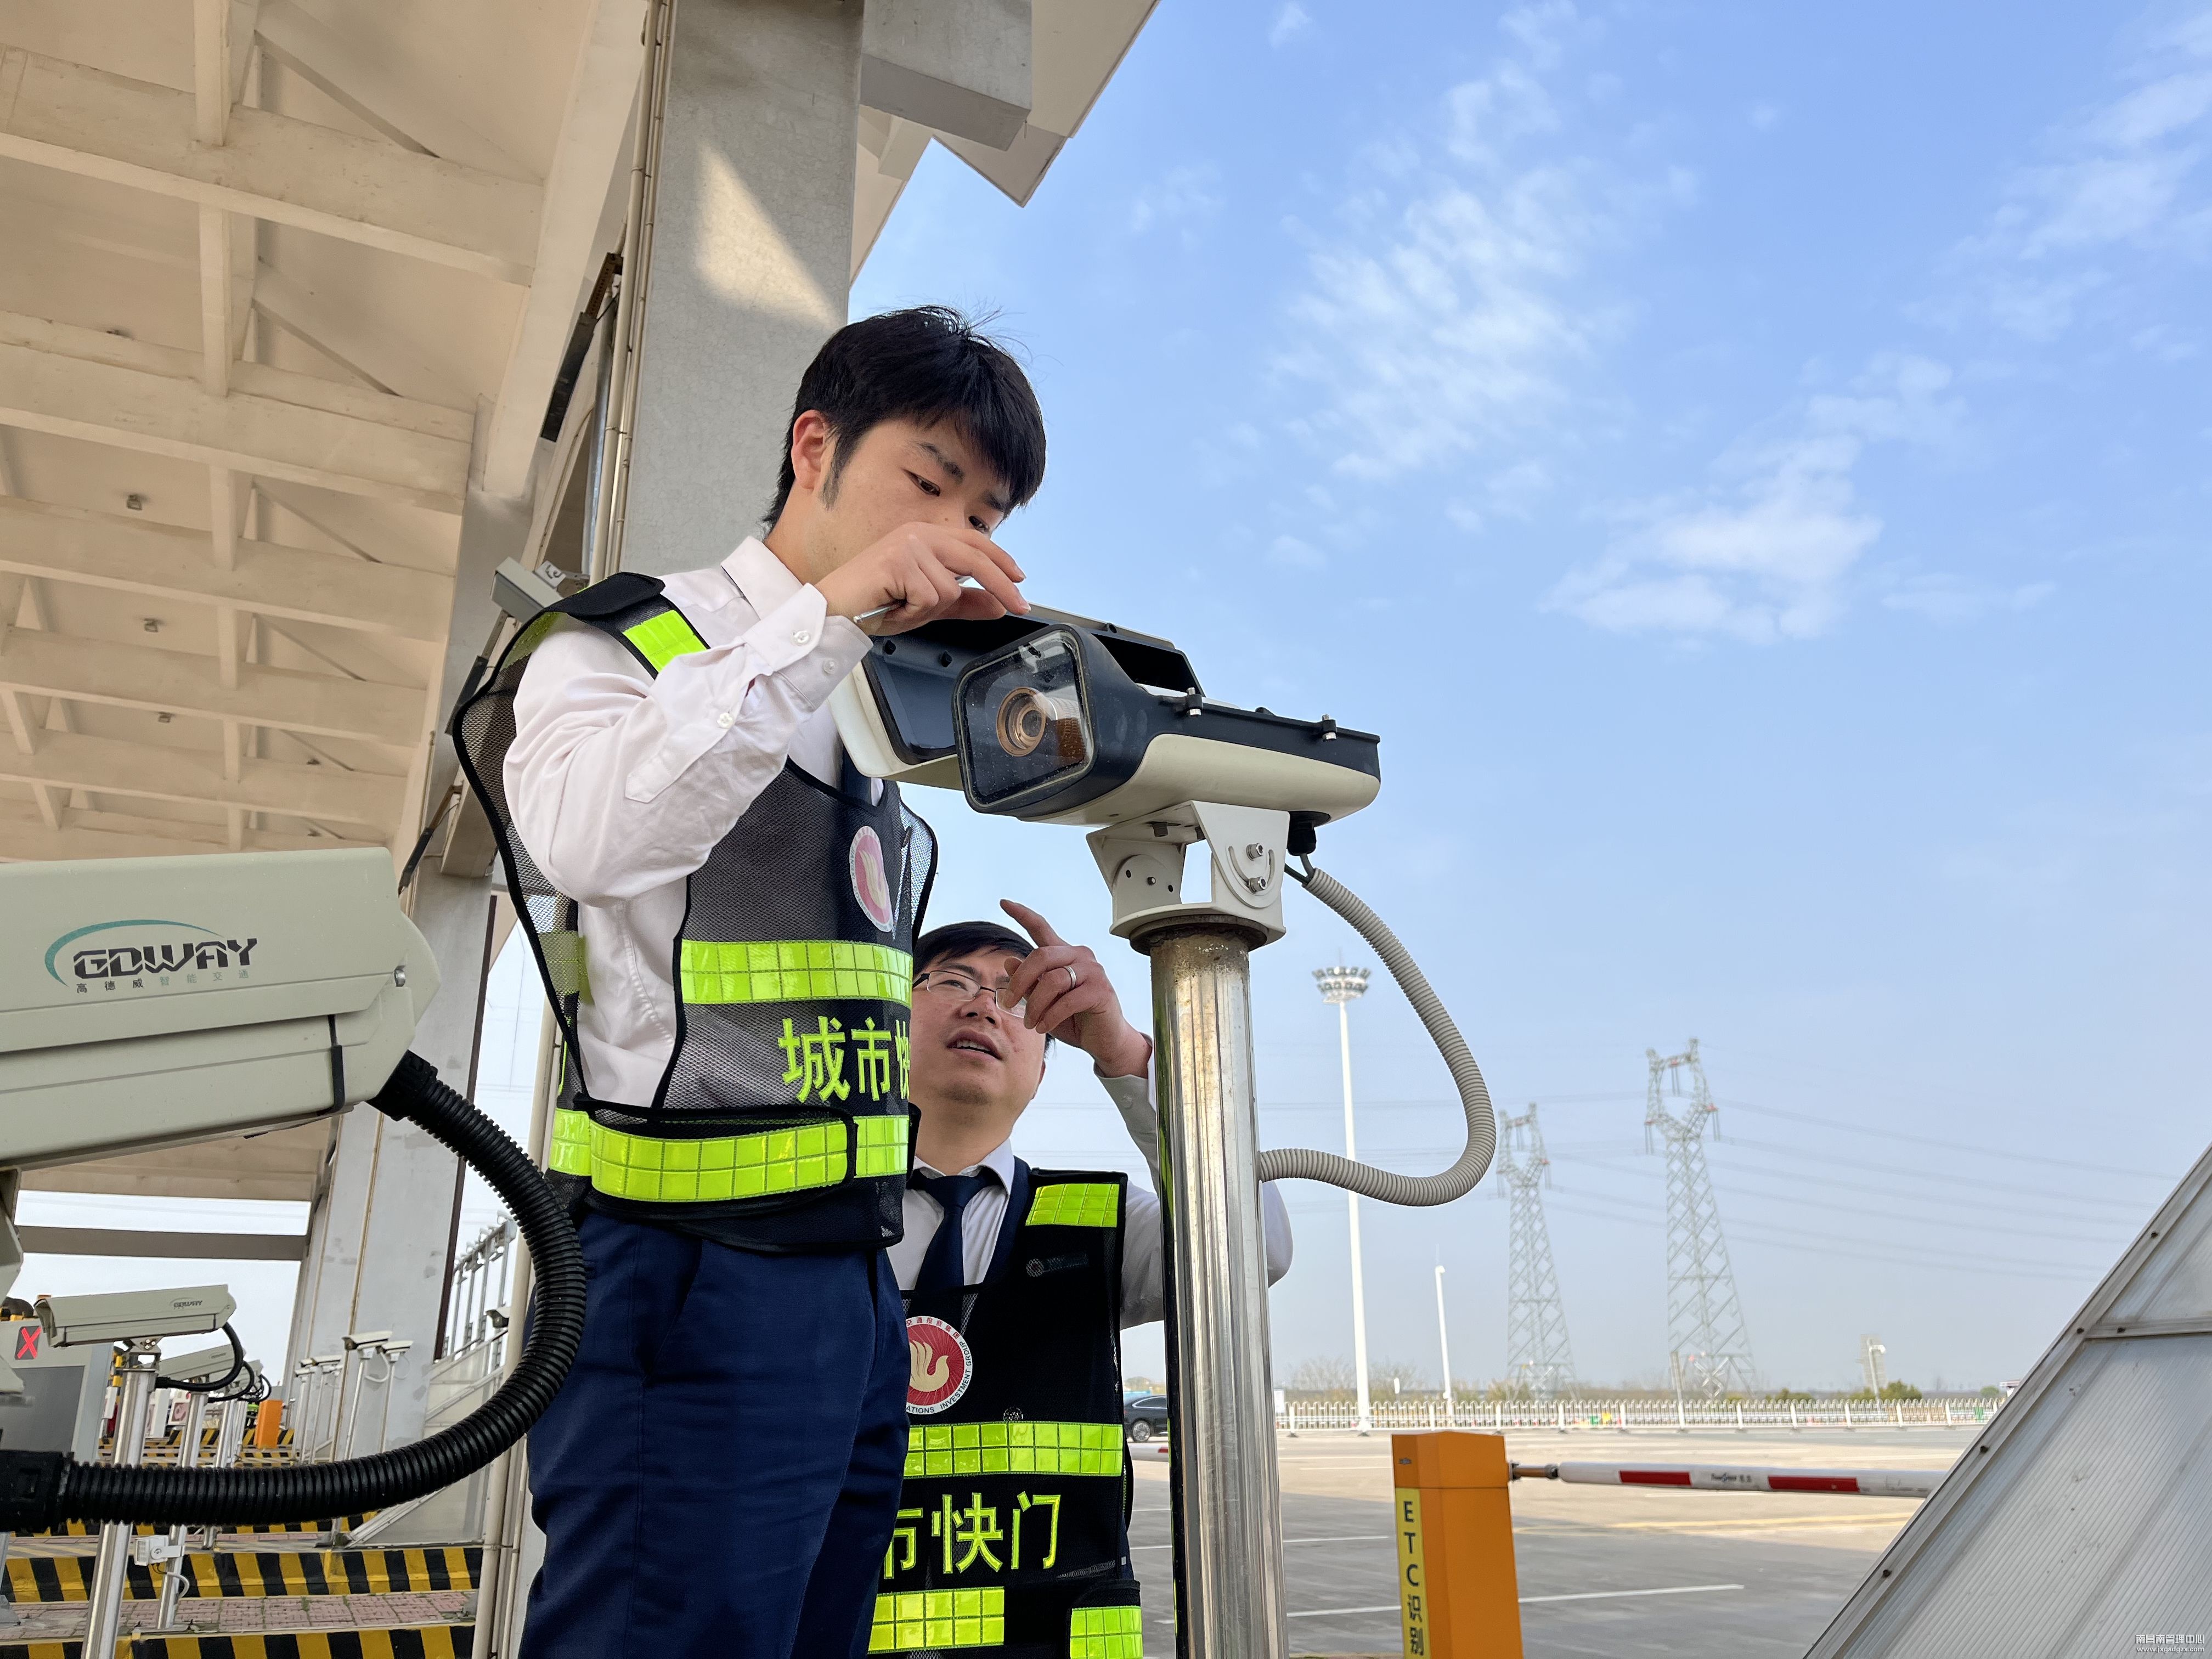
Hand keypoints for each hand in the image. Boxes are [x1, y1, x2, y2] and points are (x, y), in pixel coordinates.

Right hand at [815, 522, 1028, 635]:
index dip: (1001, 560)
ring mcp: (908, 545)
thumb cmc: (873, 605)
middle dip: (1001, 585)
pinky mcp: (898, 561)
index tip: (1021, 580)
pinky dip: (913, 613)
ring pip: (949, 589)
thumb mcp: (927, 607)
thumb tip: (998, 605)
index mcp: (924, 537)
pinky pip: (929, 598)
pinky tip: (892, 607)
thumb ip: (963, 604)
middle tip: (1020, 606)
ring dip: (927, 610)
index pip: (974, 542)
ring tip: (901, 608)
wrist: (834, 612)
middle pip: (974, 559)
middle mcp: (918, 534)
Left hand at [998, 901, 1152, 1078]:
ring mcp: (1093, 971)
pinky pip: (1067, 1000)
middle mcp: (1079, 956)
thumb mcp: (1043, 1003)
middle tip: (1008, 1002)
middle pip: (1041, 956)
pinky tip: (1043, 1027)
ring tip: (1030, 1023)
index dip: (1022, 915)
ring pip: (1052, 980)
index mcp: (1064, 955)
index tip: (1003, 903)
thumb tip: (1009, 961)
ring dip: (1035, 1005)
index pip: (1041, 928)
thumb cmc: (1074, 1020)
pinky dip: (1050, 1016)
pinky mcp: (1101, 990)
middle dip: (1020, 981)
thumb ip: (1029, 983)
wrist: (1104, 1041)